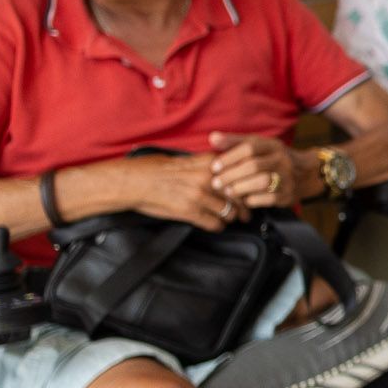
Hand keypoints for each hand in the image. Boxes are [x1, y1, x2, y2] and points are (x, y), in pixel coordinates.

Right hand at [70, 154, 246, 232]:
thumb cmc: (158, 169)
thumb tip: (227, 171)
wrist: (135, 181)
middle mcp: (208, 178)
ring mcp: (199, 196)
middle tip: (248, 213)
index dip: (249, 186)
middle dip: (245, 206)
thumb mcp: (187, 160)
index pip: (240, 175)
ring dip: (232, 218)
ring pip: (229, 211)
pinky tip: (217, 226)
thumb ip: (208, 165)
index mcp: (209, 163)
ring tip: (233, 220)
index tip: (252, 192)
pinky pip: (214, 223)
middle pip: (239, 195)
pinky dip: (218, 226)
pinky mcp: (189, 211)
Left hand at [207, 133, 307, 209]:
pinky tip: (242, 199)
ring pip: (262, 182)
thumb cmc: (269, 158)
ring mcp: (286, 177)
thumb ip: (234, 142)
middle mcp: (281, 159)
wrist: (302, 174)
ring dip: (240, 188)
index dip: (230, 157)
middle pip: (254, 166)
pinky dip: (252, 200)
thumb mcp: (256, 146)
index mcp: (272, 145)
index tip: (214, 166)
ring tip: (227, 191)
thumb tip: (213, 137)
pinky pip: (268, 199)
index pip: (250, 147)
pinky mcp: (287, 194)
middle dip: (231, 175)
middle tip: (216, 183)